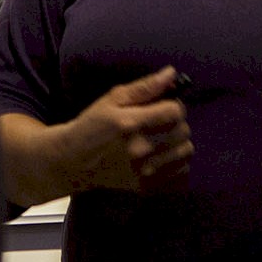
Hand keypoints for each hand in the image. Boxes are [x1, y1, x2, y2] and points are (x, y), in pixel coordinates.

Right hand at [58, 65, 193, 193]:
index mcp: (132, 123)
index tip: (163, 106)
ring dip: (179, 142)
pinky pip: (181, 174)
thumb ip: (145, 87)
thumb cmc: (93, 124)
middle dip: (176, 122)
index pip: (175, 111)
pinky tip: (163, 156)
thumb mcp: (113, 98)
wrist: (75, 161)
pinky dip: (177, 163)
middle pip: (183, 131)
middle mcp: (141, 149)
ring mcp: (145, 172)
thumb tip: (171, 74)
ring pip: (186, 151)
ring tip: (163, 139)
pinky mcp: (147, 187)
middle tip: (161, 122)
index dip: (173, 105)